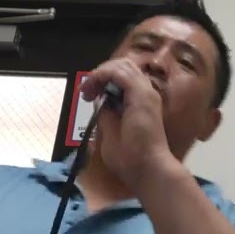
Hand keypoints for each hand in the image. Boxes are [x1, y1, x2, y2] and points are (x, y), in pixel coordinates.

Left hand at [80, 57, 176, 188]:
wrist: (148, 168)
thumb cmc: (132, 158)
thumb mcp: (110, 132)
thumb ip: (106, 114)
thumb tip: (99, 101)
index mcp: (140, 101)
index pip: (122, 77)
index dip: (103, 80)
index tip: (88, 95)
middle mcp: (145, 92)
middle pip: (123, 66)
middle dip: (100, 73)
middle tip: (86, 90)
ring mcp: (145, 91)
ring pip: (121, 65)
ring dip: (100, 72)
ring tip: (87, 88)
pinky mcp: (140, 93)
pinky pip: (118, 72)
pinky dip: (102, 74)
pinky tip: (91, 85)